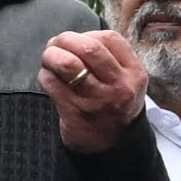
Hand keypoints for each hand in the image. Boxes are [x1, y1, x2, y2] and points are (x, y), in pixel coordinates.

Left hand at [38, 29, 147, 154]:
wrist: (114, 146)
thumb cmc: (115, 105)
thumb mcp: (128, 81)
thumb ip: (111, 57)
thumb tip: (75, 37)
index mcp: (134, 74)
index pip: (109, 39)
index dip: (88, 34)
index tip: (77, 40)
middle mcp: (118, 86)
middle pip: (88, 48)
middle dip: (66, 40)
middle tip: (56, 44)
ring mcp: (96, 101)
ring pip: (67, 64)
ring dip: (51, 55)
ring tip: (49, 57)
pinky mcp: (75, 113)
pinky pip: (52, 84)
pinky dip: (45, 75)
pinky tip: (48, 77)